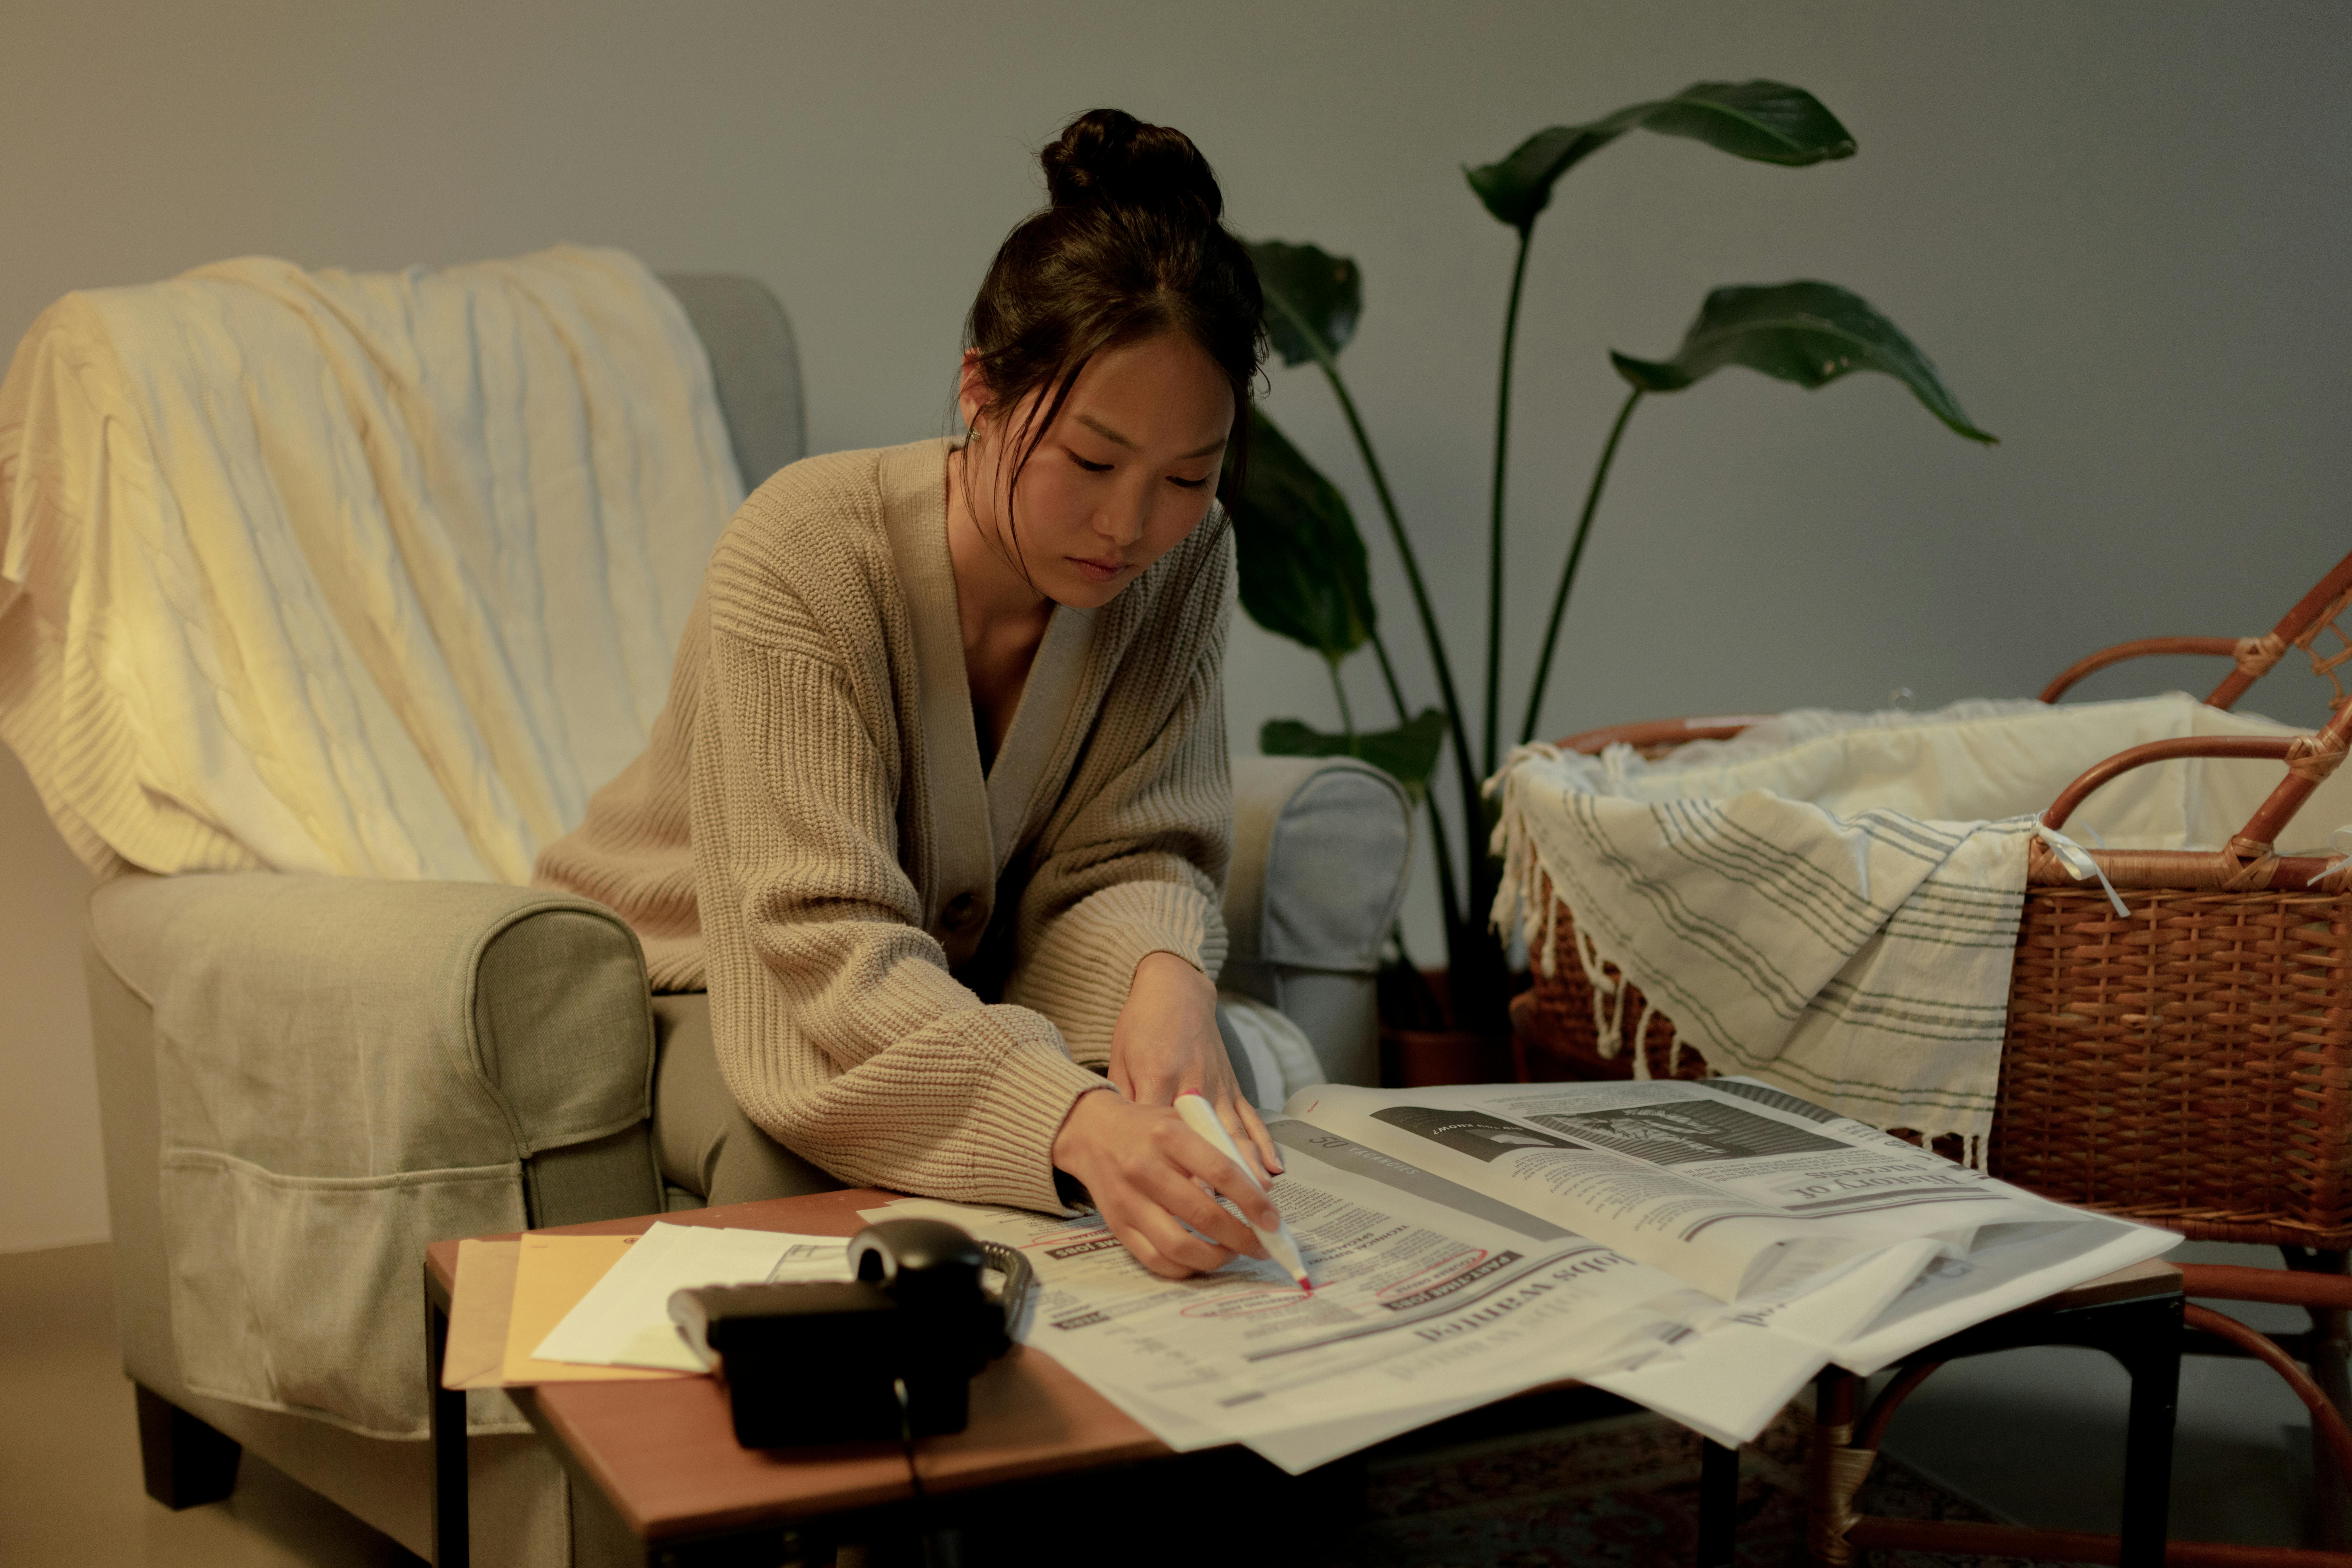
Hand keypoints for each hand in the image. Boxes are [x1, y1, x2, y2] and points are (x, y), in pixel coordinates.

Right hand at [1050, 1090, 1280, 1277]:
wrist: (1091, 1132)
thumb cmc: (1148, 1127)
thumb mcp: (1185, 1121)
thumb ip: (1220, 1149)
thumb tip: (1261, 1190)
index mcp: (1169, 1136)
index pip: (1221, 1171)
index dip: (1253, 1200)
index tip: (1273, 1220)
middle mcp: (1146, 1169)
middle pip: (1203, 1215)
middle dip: (1241, 1238)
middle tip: (1262, 1245)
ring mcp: (1129, 1201)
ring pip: (1179, 1246)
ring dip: (1215, 1258)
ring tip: (1233, 1254)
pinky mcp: (1117, 1225)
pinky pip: (1155, 1260)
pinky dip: (1185, 1268)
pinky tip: (1203, 1260)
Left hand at [1108, 951, 1282, 1179]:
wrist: (1173, 987)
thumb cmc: (1140, 1024)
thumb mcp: (1120, 1061)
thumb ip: (1125, 1102)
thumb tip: (1124, 1144)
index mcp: (1157, 1078)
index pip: (1164, 1132)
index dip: (1171, 1166)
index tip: (1179, 1201)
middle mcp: (1193, 1084)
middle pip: (1206, 1139)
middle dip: (1218, 1178)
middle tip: (1229, 1212)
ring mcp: (1217, 1085)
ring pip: (1235, 1133)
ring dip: (1248, 1168)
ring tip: (1261, 1200)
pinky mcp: (1231, 1083)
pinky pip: (1250, 1117)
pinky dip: (1263, 1143)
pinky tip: (1273, 1167)